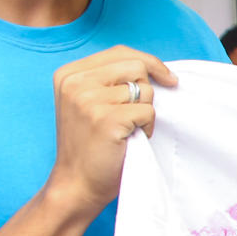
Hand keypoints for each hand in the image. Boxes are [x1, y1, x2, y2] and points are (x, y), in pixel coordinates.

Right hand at [43, 46, 175, 220]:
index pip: (120, 52)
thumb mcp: (88, 102)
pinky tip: (132, 139)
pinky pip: (147, 111)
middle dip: (148, 89)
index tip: (167, 78)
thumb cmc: (90, 144)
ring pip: (145, 90)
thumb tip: (154, 67)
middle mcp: (75, 82)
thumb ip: (109, 79)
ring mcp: (88, 99)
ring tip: (129, 129)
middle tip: (138, 114)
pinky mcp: (106, 119)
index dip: (149, 62)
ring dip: (146, 112)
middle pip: (135, 66)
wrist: (76, 183)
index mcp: (69, 73)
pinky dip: (147, 127)